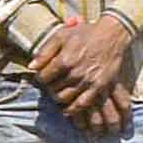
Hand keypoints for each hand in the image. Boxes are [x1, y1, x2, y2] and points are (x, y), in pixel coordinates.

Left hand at [31, 14, 139, 129]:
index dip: (40, 77)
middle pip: (53, 89)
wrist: (112, 35)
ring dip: (58, 97)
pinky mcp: (99, 87)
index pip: (43, 77)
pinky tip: (68, 108)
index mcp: (64, 60)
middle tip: (52, 84)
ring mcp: (88, 81)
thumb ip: (44, 52)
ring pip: (65, 98)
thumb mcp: (61, 36)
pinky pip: (82, 104)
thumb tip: (31, 67)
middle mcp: (75, 73)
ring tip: (59, 92)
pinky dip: (73, 109)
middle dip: (49, 87)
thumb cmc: (85, 33)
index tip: (43, 75)